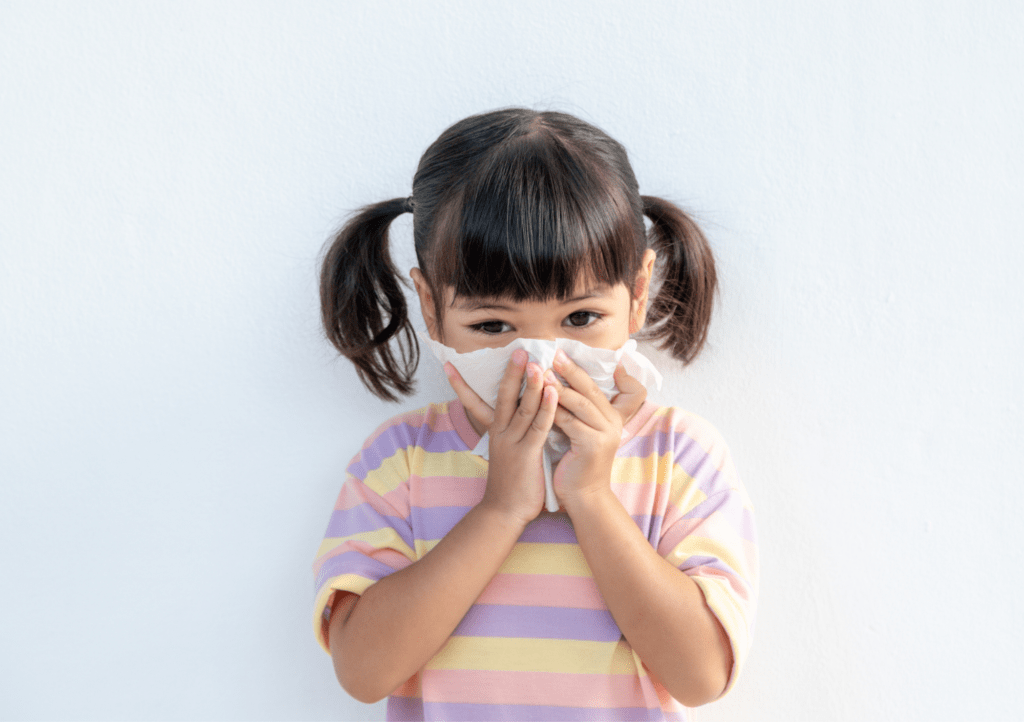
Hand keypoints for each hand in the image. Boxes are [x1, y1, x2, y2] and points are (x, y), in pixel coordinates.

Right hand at [444, 350, 558, 525]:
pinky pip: (539, 426)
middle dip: (512, 373)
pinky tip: (553, 392)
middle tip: (517, 350)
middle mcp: (501, 434)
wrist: (504, 513)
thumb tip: (514, 416)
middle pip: (504, 397)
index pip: (475, 402)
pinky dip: (546, 407)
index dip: (462, 384)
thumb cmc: (509, 484)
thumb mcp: (505, 453)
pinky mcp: (528, 454)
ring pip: (523, 408)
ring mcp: (513, 443)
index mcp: (494, 432)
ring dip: (531, 384)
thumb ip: (509, 434)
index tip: (450, 364)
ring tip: (537, 362)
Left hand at [548, 350, 646, 508]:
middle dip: (570, 370)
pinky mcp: (593, 445)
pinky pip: (570, 422)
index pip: (596, 387)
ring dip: (559, 386)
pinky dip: (554, 410)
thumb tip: (554, 385)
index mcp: (611, 417)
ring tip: (542, 372)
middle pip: (590, 389)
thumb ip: (575, 411)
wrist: (584, 497)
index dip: (580, 370)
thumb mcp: (580, 432)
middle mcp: (612, 422)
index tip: (564, 353)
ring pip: (580, 403)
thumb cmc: (576, 463)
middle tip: (554, 354)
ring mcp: (604, 434)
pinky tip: (540, 399)